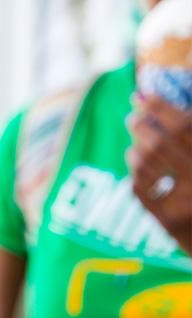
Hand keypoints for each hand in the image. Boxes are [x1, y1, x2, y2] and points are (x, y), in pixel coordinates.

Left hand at [126, 94, 191, 254]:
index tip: (142, 95)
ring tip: (135, 137)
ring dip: (136, 145)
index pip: (185, 126)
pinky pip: (141, 188)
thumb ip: (189, 134)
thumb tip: (159, 102)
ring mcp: (186, 204)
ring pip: (148, 165)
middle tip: (132, 116)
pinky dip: (135, 168)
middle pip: (162, 143)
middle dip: (141, 125)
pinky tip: (134, 157)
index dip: (161, 107)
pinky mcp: (169, 222)